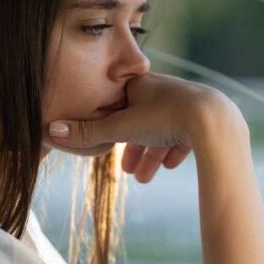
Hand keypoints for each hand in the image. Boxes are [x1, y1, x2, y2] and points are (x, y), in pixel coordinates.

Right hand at [47, 73, 238, 180]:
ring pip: (162, 131)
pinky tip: (170, 165)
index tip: (105, 146)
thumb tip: (51, 130)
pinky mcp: (203, 118)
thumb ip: (88, 132)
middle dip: (132, 147)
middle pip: (140, 121)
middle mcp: (162, 89)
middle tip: (126, 171)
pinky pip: (184, 135)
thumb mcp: (120, 127)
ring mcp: (184, 103)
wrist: (213, 121)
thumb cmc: (164, 118)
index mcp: (141, 85)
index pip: (118, 105)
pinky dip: (173, 151)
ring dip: (151, 155)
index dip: (110, 127)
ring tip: (144, 179)